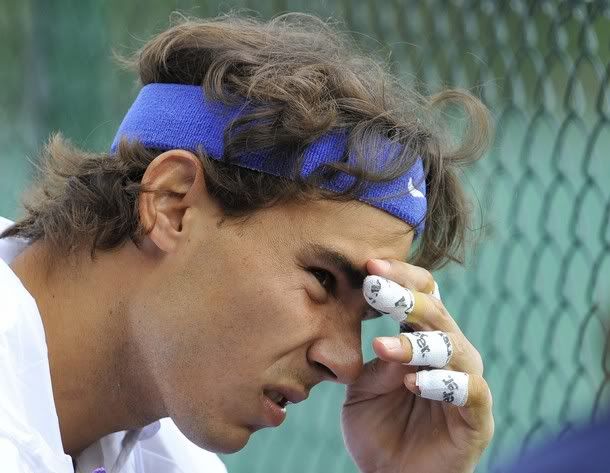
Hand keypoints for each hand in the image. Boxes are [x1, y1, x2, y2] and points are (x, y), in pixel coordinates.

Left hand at [341, 259, 493, 472]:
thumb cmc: (378, 427)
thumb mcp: (364, 386)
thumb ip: (374, 357)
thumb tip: (379, 328)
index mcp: (423, 339)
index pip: (422, 295)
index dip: (400, 278)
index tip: (369, 267)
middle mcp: (449, 353)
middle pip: (437, 313)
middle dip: (406, 297)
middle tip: (375, 286)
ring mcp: (465, 382)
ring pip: (453, 347)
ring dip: (417, 344)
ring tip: (383, 347)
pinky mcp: (477, 417)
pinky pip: (470, 391)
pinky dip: (443, 384)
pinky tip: (414, 384)